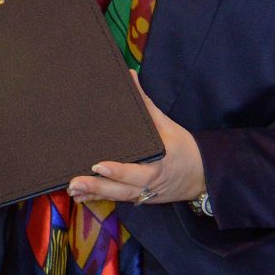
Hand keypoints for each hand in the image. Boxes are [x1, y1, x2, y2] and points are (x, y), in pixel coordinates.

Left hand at [69, 73, 204, 206]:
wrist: (202, 175)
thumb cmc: (184, 148)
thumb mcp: (168, 126)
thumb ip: (146, 104)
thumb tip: (130, 75)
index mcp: (157, 166)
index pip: (137, 171)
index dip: (118, 170)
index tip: (98, 165)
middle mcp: (148, 184)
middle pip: (122, 188)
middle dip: (98, 186)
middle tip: (75, 182)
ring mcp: (143, 193)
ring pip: (117, 196)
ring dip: (94, 193)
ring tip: (72, 189)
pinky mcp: (138, 196)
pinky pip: (116, 198)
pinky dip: (98, 198)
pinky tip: (79, 196)